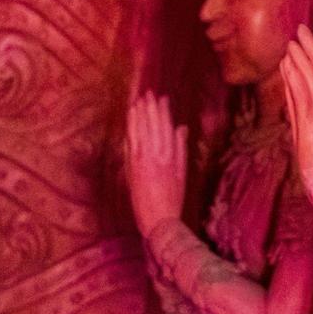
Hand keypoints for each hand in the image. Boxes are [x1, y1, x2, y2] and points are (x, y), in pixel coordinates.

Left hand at [125, 92, 188, 236]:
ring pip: (139, 132)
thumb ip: (181, 148)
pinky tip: (129, 121)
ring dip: (138, 116)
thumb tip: (181, 128)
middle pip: (152, 126)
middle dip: (150, 109)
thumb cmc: (173, 197)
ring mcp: (141, 161)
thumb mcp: (182, 171)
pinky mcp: (130, 168)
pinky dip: (130, 131)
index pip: (166, 127)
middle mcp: (155, 156)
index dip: (163, 111)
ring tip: (137, 102)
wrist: (158, 220)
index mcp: (170, 155)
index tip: (162, 97)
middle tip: (148, 93)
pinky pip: (130, 144)